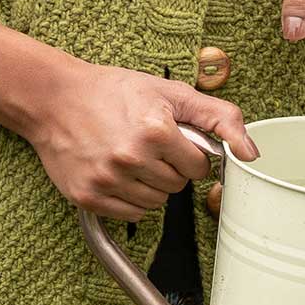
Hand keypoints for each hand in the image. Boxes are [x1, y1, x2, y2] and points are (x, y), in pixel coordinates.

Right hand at [28, 59, 259, 221]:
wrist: (53, 97)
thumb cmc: (111, 91)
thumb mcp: (169, 91)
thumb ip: (219, 117)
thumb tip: (251, 153)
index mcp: (156, 130)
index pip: (198, 166)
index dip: (188, 152)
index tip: (169, 138)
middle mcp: (131, 158)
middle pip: (177, 186)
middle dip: (168, 167)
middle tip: (145, 143)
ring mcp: (107, 180)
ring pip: (157, 203)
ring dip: (150, 184)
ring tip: (129, 156)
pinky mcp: (89, 197)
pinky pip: (132, 214)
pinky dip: (129, 198)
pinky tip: (116, 172)